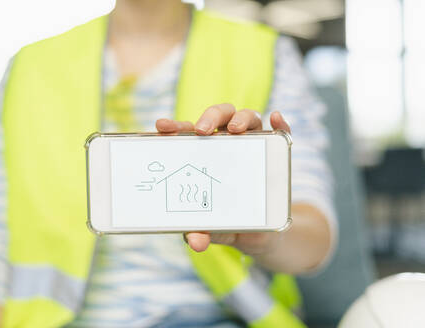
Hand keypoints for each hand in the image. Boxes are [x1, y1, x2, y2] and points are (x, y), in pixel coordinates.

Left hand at [155, 103, 290, 255]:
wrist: (259, 234)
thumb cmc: (227, 222)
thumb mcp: (212, 228)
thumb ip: (201, 231)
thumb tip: (195, 241)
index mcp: (204, 153)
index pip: (189, 132)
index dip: (176, 126)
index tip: (163, 126)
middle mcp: (228, 143)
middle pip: (219, 116)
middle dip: (210, 116)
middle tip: (203, 131)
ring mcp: (253, 145)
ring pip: (248, 118)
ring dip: (241, 118)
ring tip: (236, 130)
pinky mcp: (275, 153)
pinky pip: (280, 133)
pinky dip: (279, 124)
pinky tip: (276, 119)